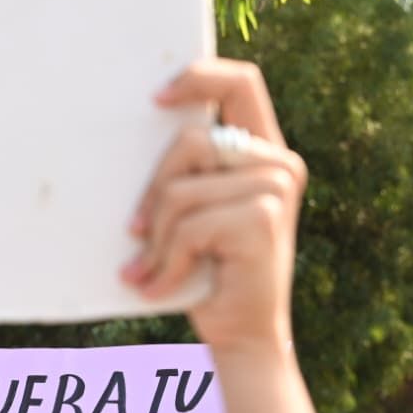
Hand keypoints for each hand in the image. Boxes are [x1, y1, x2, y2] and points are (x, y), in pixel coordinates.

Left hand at [124, 59, 306, 356]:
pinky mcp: (262, 218)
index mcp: (264, 152)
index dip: (199, 78)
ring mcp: (275, 189)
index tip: (156, 99)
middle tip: (136, 235)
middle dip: (153, 192)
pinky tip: (161, 286)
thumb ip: (187, 174)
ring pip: (181, 192)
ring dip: (157, 240)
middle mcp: (279, 163)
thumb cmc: (209, 273)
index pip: (241, 83)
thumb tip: (133, 138)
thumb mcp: (195, 214)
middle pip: (192, 142)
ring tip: (152, 270)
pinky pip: (188, 226)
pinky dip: (166, 263)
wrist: (243, 335)